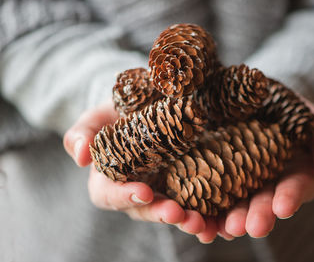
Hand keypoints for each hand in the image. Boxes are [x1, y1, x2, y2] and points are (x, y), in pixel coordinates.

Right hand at [63, 100, 206, 235]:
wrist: (145, 104)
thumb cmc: (116, 113)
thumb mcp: (97, 117)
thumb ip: (83, 133)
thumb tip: (80, 157)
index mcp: (109, 179)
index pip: (110, 195)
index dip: (125, 197)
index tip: (143, 192)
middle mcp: (136, 191)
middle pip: (146, 210)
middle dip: (162, 213)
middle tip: (179, 214)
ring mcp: (162, 189)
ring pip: (172, 211)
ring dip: (187, 220)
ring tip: (201, 222)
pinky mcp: (185, 184)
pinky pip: (196, 201)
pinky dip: (208, 213)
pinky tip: (221, 218)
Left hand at [201, 99, 313, 241]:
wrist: (259, 98)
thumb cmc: (291, 111)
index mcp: (294, 173)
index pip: (295, 187)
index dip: (290, 197)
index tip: (283, 207)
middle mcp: (269, 183)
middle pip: (264, 202)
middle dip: (259, 215)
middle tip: (253, 227)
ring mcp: (243, 181)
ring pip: (238, 203)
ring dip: (233, 218)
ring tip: (228, 228)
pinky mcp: (219, 175)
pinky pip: (213, 194)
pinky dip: (208, 210)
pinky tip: (202, 221)